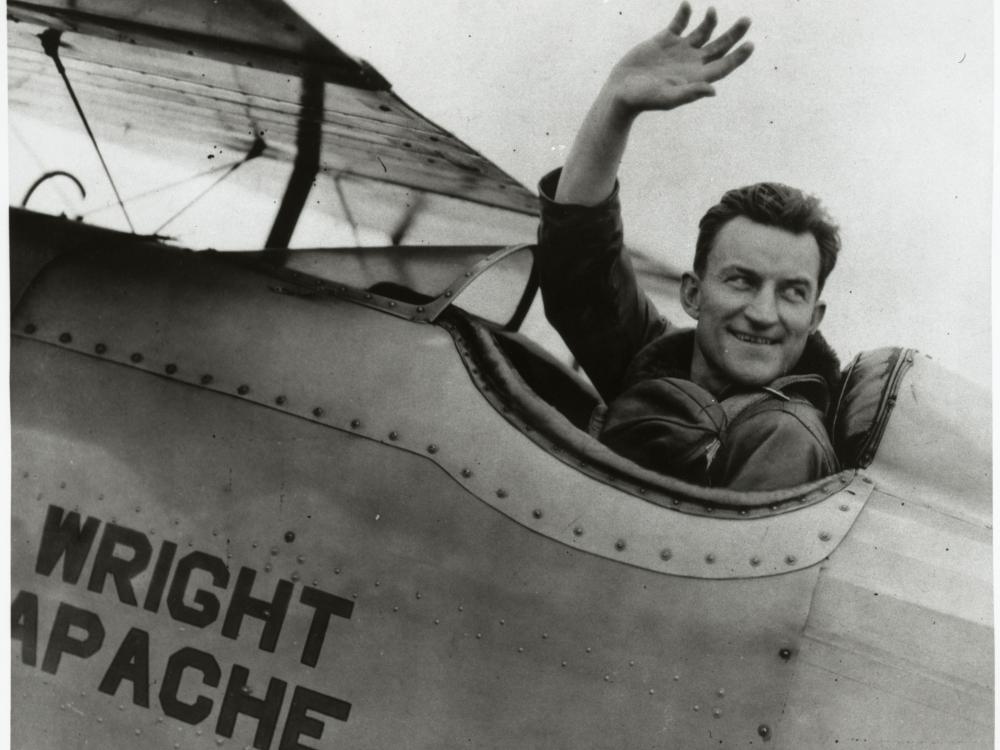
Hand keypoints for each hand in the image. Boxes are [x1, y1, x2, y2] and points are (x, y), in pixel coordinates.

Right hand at [606, 3, 752, 116]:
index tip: (750, 44)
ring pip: (703, 32)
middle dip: (734, 34)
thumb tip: (713, 90)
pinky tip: (687, 5)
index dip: (738, 56)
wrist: (620, 91)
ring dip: (711, 21)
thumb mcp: (667, 98)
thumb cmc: (643, 99)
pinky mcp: (664, 40)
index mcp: (696, 77)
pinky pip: (680, 23)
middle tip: (747, 21)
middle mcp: (692, 63)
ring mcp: (679, 50)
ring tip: (712, 10)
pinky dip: (684, 13)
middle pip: (720, 47)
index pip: (724, 66)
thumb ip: (690, 93)